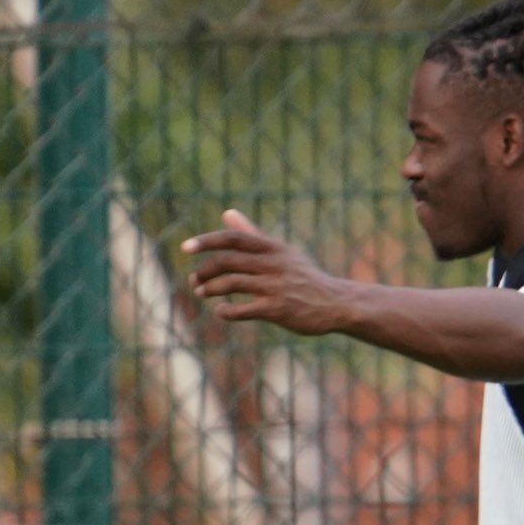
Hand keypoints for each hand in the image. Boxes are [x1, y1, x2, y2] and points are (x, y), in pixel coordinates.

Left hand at [180, 210, 356, 331]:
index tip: (186, 248)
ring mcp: (277, 287)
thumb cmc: (304, 277)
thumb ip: (252, 234)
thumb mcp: (281, 252)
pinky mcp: (279, 310)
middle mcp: (274, 264)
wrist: (337, 304)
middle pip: (228, 262)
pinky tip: (221, 311)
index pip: (233, 239)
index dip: (207, 242)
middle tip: (194, 280)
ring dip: (210, 289)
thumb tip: (227, 212)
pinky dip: (226, 311)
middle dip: (205, 271)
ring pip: (231, 284)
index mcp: (274, 248)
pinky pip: (243, 310)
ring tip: (202, 293)